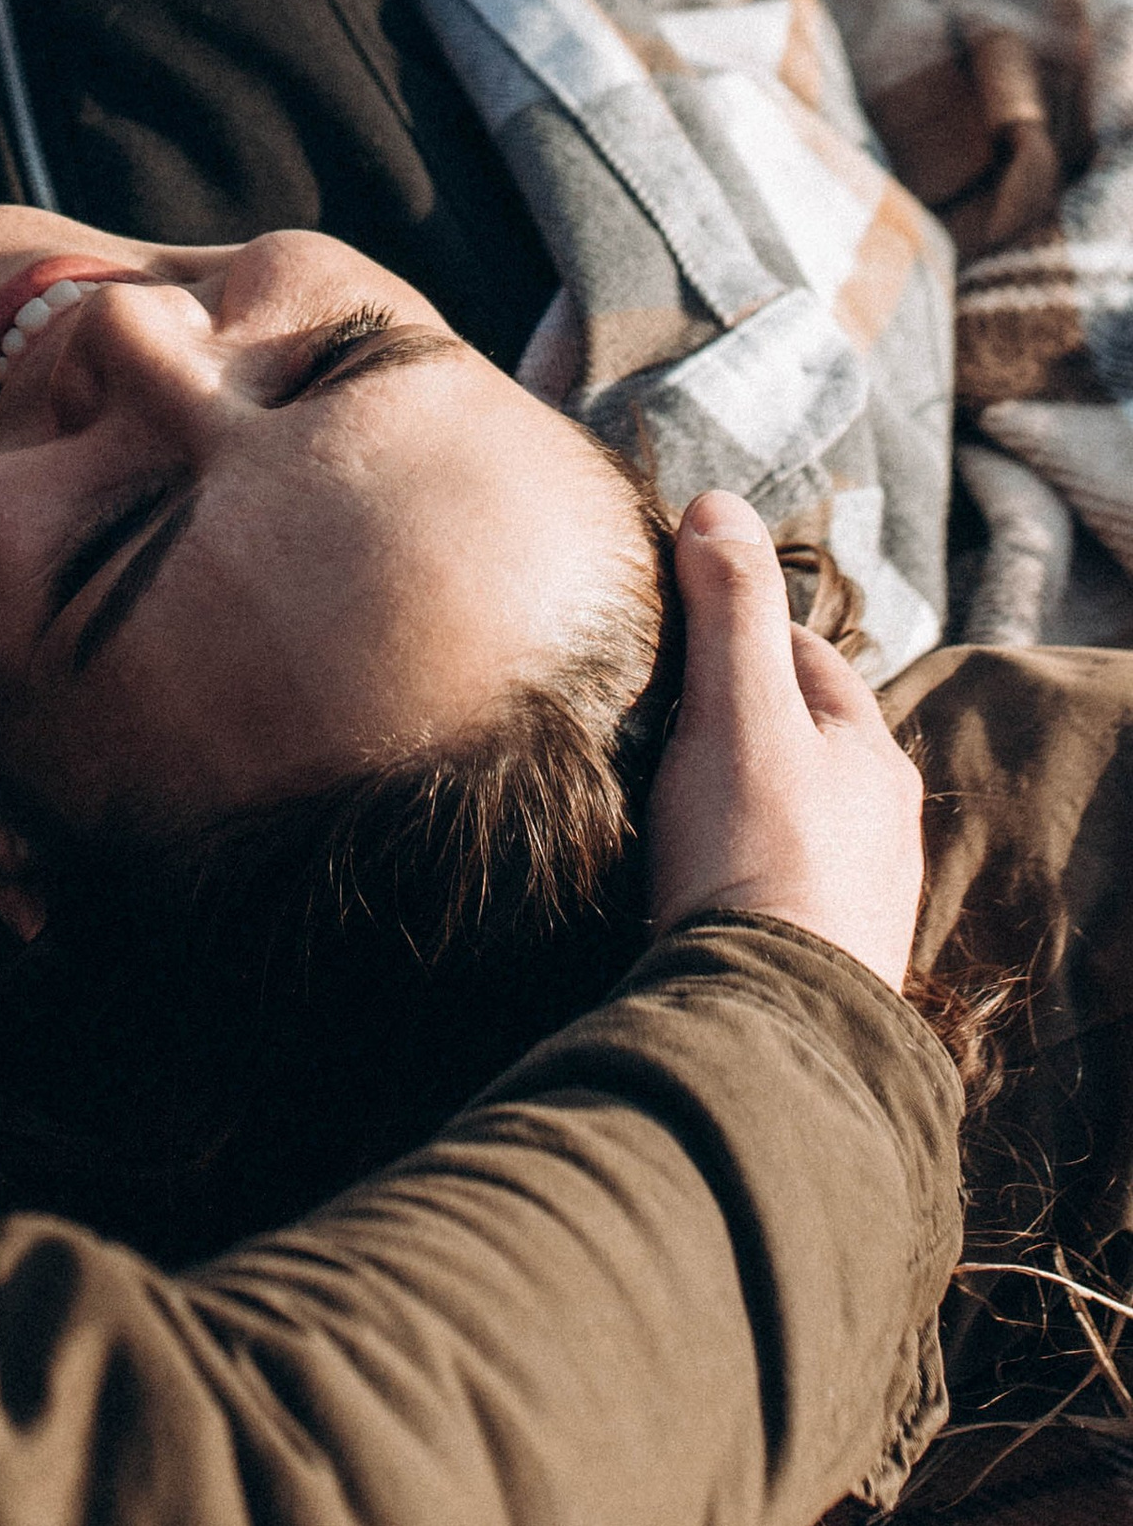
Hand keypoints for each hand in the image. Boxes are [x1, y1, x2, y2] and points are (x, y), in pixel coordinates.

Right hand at [645, 491, 926, 995]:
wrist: (765, 1022)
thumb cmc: (754, 857)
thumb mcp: (739, 713)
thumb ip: (730, 610)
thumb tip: (719, 503)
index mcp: (870, 754)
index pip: (802, 655)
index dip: (733, 629)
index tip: (668, 628)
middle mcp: (877, 824)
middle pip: (794, 738)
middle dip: (731, 717)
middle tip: (649, 710)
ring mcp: (848, 894)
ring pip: (781, 812)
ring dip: (727, 794)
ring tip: (653, 791)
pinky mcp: (807, 950)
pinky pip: (761, 878)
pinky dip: (724, 860)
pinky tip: (679, 874)